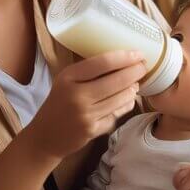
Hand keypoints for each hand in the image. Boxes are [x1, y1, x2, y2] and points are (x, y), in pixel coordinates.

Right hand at [28, 50, 146, 158]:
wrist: (46, 136)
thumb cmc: (60, 103)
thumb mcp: (66, 81)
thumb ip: (88, 71)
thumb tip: (120, 58)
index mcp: (69, 77)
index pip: (103, 63)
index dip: (124, 57)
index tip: (138, 53)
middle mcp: (77, 95)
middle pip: (116, 80)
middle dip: (135, 72)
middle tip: (144, 66)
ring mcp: (86, 114)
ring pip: (120, 98)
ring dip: (132, 89)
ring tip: (136, 83)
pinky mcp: (93, 130)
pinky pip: (117, 114)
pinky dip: (125, 105)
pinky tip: (128, 100)